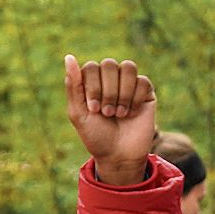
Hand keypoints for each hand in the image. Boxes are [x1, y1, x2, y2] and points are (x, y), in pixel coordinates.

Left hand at [64, 55, 155, 185]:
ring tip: (120, 113)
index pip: (91, 66)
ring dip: (122, 92)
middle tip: (107, 113)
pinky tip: (132, 113)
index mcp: (92, 81)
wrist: (119, 156)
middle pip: (109, 64)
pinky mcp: (146, 92)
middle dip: (108, 91)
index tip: (94, 110)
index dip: (93, 87)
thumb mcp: (78, 113)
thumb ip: (73, 85)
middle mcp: (110, 79)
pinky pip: (143, 81)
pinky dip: (136, 98)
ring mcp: (129, 84)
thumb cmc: (96, 136)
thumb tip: (68, 57)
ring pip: (128, 67)